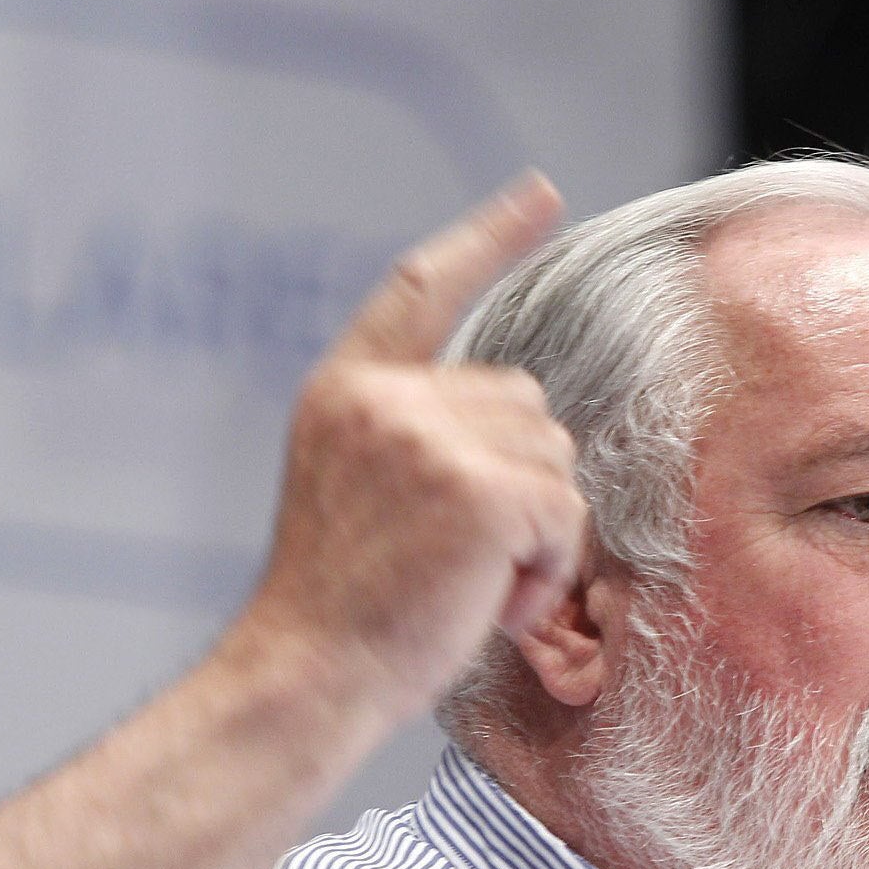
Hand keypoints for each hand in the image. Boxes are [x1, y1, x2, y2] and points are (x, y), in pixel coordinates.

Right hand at [247, 172, 577, 724]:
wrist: (304, 676)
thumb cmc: (339, 611)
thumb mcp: (354, 489)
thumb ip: (412, 436)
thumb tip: (519, 422)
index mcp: (346, 390)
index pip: (423, 289)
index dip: (487, 236)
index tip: (540, 193)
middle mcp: (382, 398)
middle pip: (524, 402)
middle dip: (523, 481)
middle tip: (462, 559)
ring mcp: (428, 439)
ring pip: (554, 458)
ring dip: (537, 531)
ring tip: (467, 583)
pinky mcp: (478, 491)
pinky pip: (564, 515)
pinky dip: (546, 571)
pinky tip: (491, 603)